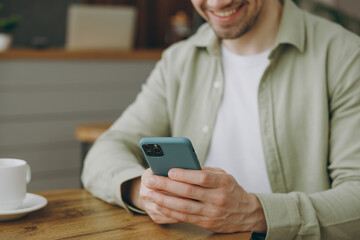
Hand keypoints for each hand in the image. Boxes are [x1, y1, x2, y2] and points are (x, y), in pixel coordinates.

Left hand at [143, 167, 266, 232]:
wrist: (246, 214)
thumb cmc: (231, 190)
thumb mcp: (224, 176)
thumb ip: (205, 171)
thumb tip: (181, 166)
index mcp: (223, 182)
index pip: (202, 177)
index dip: (185, 174)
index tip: (169, 170)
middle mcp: (218, 198)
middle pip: (189, 191)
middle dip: (167, 185)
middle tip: (151, 179)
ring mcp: (212, 212)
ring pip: (184, 206)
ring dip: (164, 200)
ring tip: (150, 193)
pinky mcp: (206, 223)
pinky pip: (184, 217)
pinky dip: (169, 211)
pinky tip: (159, 205)